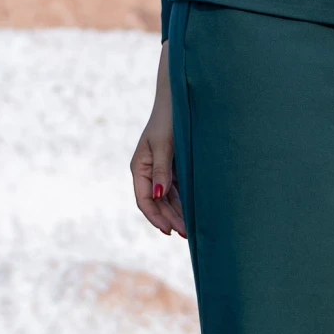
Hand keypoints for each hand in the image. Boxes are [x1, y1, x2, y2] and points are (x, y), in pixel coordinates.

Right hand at [130, 42, 186, 236]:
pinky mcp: (173, 166)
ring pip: (168, 198)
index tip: (168, 231)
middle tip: (187, 234)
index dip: (155, 217)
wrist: (181, 99)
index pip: (143, 199)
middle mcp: (148, 171)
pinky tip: (194, 212)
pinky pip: (177, 189)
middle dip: (170, 219)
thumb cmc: (169, 119)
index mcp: (139, 166)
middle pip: (156, 202)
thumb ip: (161, 171)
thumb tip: (158, 196)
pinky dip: (184, 202)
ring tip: (192, 230)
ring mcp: (161, 170)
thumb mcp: (164, 145)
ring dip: (178, 213)